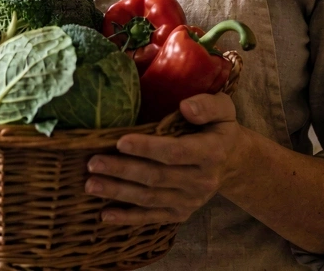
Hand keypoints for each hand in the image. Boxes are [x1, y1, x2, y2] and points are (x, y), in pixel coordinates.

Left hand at [85, 93, 245, 224]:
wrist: (232, 162)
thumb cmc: (219, 128)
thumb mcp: (223, 109)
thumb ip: (207, 105)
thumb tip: (186, 107)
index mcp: (211, 152)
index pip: (175, 152)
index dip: (147, 148)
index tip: (120, 142)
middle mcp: (201, 181)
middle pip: (156, 177)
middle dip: (122, 171)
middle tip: (93, 163)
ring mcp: (190, 200)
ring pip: (150, 198)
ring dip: (118, 193)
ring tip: (91, 185)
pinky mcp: (180, 213)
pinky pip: (152, 217)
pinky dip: (128, 218)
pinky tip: (105, 215)